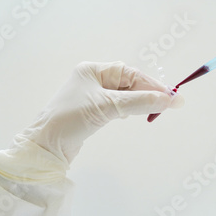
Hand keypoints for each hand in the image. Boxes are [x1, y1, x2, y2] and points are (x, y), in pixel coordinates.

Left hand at [0, 61, 183, 182]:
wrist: (45, 146)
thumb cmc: (71, 118)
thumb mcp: (108, 107)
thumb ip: (140, 102)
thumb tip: (170, 100)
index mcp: (93, 70)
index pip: (129, 73)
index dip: (151, 83)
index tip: (170, 96)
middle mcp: (93, 79)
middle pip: (128, 83)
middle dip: (147, 93)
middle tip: (168, 105)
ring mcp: (92, 96)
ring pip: (124, 95)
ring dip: (139, 102)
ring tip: (155, 111)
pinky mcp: (92, 112)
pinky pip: (117, 106)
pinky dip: (129, 110)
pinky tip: (134, 114)